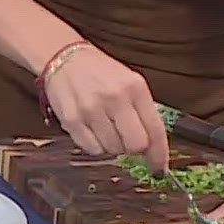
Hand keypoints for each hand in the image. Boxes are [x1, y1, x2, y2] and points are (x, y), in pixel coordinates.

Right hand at [41, 47, 169, 171]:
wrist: (64, 57)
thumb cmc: (99, 71)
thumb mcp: (129, 81)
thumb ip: (142, 110)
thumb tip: (152, 146)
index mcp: (134, 87)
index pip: (155, 130)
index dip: (159, 154)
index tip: (159, 167)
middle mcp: (115, 98)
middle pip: (135, 145)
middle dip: (133, 147)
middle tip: (126, 138)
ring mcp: (92, 109)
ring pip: (113, 149)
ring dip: (112, 144)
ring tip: (104, 126)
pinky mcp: (72, 120)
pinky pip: (92, 149)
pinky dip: (95, 145)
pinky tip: (91, 128)